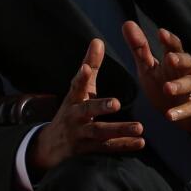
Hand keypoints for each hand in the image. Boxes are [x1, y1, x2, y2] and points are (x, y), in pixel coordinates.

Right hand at [28, 39, 144, 171]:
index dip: (80, 77)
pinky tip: (140, 142)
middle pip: (86, 111)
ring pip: (99, 132)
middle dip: (100, 106)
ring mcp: (80, 134)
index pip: (75, 86)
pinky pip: (107, 148)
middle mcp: (74, 116)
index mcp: (73, 99)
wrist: (50, 146)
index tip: (85, 68)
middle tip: (116, 103)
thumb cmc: (70, 111)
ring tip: (139, 128)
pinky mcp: (88, 150)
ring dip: (119, 130)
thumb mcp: (76, 91)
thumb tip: (97, 41)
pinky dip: (123, 145)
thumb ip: (89, 67)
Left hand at [121, 21, 190, 132]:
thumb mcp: (149, 67)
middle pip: (188, 62)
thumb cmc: (166, 83)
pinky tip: (169, 115)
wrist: (188, 112)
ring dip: (180, 86)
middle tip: (170, 59)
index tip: (161, 32)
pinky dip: (181, 111)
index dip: (169, 40)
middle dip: (180, 60)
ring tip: (168, 88)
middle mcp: (188, 72)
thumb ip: (139, 48)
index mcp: (175, 60)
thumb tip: (127, 23)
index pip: (174, 46)